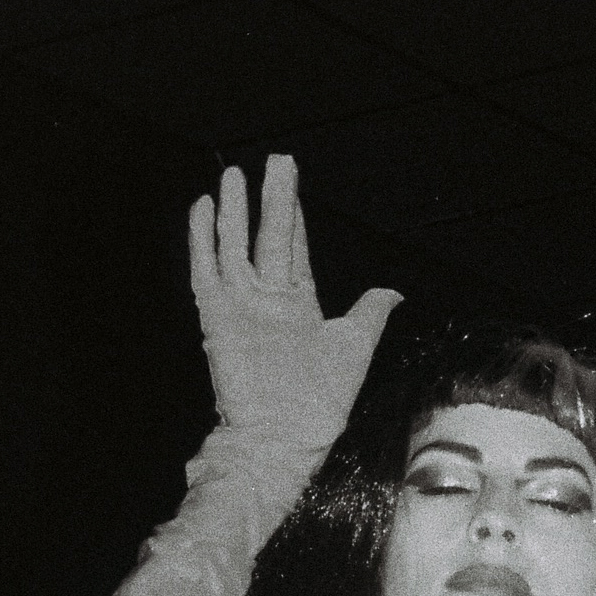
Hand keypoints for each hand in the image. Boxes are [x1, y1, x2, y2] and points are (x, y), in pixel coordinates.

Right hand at [190, 154, 401, 444]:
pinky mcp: (217, 318)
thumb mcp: (356, 346)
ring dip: (234, 211)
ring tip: (233, 174)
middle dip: (271, 199)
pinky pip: (206, 271)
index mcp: (300, 306)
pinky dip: (202, 239)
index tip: (290, 185)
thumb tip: (393, 291)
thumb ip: (369, 313)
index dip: (293, 216)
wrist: (285, 435)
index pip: (294, 249)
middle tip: (273, 160)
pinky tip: (203, 208)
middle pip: (268, 237)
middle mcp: (268, 301)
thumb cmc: (322, 401)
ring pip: (235, 246)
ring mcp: (241, 307)